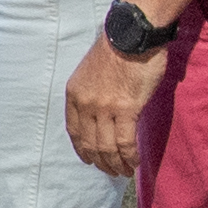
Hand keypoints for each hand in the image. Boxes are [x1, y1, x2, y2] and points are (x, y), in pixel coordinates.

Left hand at [63, 38, 154, 178]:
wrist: (132, 35)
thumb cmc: (118, 48)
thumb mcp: (92, 72)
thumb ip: (93, 94)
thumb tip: (103, 114)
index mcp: (74, 94)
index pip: (74, 131)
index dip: (82, 149)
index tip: (89, 160)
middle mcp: (85, 104)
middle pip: (90, 143)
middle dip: (101, 162)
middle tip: (111, 171)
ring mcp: (104, 108)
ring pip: (107, 147)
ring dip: (116, 164)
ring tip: (124, 172)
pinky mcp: (126, 110)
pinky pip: (125, 143)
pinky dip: (129, 157)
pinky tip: (133, 163)